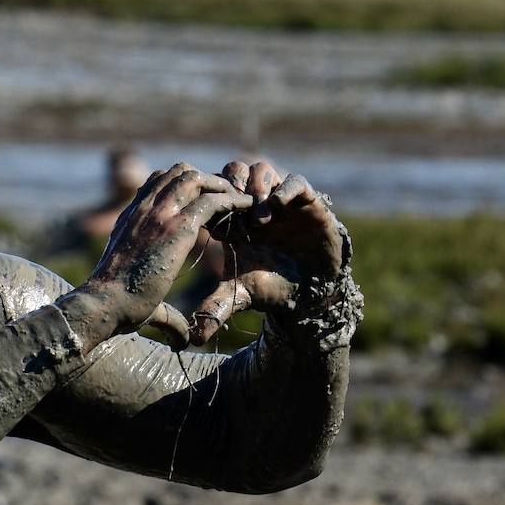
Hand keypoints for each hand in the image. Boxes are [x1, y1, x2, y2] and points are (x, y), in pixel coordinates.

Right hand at [59, 163, 252, 351]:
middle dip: (205, 179)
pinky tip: (246, 207)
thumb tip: (182, 340)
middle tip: (226, 197)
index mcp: (131, 219)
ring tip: (239, 199)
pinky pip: (211, 199)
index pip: (157, 183)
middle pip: (178, 171)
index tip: (204, 203)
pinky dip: (232, 199)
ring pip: (195, 177)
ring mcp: (159, 214)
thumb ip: (167, 313)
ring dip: (220, 185)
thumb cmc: (116, 307)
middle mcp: (143, 210)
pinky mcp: (177, 226)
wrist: (103, 303)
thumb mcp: (141, 298)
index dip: (183, 187)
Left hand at [189, 160, 345, 345]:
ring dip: (255, 186)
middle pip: (232, 172)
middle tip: (230, 207)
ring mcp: (279, 202)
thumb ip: (217, 307)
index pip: (211, 194)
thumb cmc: (271, 290)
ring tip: (257, 216)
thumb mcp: (241, 296)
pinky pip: (295, 181)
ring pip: (259, 169)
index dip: (208, 199)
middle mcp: (252, 206)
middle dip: (229, 184)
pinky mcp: (306, 202)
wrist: (310, 294)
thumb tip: (195, 335)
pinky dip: (285, 188)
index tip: (209, 218)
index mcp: (231, 221)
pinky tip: (277, 207)